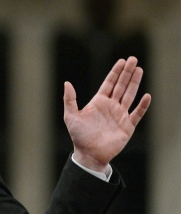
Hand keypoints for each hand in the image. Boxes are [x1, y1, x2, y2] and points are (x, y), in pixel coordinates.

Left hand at [63, 56, 150, 171]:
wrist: (89, 154)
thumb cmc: (79, 136)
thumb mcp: (71, 116)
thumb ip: (70, 100)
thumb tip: (67, 83)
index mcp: (98, 102)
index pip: (109, 83)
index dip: (115, 72)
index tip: (122, 61)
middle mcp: (111, 106)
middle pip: (121, 86)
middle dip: (127, 73)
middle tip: (133, 59)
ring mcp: (120, 115)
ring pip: (130, 96)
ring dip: (135, 83)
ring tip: (139, 70)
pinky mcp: (127, 126)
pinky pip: (137, 114)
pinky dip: (142, 106)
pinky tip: (146, 96)